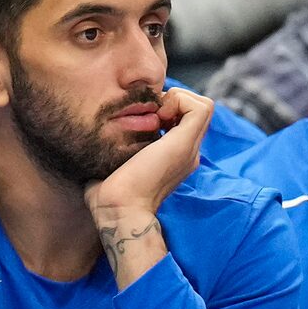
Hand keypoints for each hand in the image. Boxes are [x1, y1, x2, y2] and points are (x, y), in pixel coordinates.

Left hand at [83, 87, 211, 224]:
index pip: (182, 119)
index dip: (164, 108)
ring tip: (156, 114)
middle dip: (172, 100)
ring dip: (179, 99)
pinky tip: (159, 114)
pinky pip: (201, 107)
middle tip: (149, 113)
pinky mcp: (186, 143)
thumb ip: (120, 149)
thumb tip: (104, 134)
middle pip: (195, 111)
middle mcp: (186, 152)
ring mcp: (189, 148)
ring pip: (203, 106)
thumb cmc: (108, 194)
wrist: (118, 210)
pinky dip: (180, 100)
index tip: (141, 117)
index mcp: (173, 157)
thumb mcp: (115, 163)